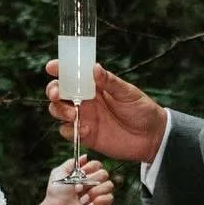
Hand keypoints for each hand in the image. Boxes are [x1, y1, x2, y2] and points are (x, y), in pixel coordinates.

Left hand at [32, 156, 113, 204]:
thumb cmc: (56, 195)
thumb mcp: (59, 173)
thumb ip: (71, 162)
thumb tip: (85, 156)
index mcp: (84, 177)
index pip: (98, 165)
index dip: (91, 167)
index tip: (81, 172)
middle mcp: (93, 186)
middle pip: (105, 173)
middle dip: (91, 180)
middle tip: (78, 189)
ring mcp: (98, 197)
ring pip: (109, 185)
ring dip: (93, 192)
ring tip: (82, 200)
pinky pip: (110, 198)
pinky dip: (97, 202)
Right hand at [45, 62, 166, 164]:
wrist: (152, 137)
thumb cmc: (142, 110)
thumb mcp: (128, 92)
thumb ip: (110, 82)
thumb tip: (94, 67)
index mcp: (94, 86)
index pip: (72, 75)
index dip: (59, 69)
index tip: (52, 67)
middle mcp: (85, 100)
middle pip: (58, 93)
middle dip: (53, 91)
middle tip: (58, 95)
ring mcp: (84, 118)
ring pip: (58, 111)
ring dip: (59, 111)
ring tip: (74, 115)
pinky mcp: (85, 135)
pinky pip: (67, 132)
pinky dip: (71, 131)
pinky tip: (86, 130)